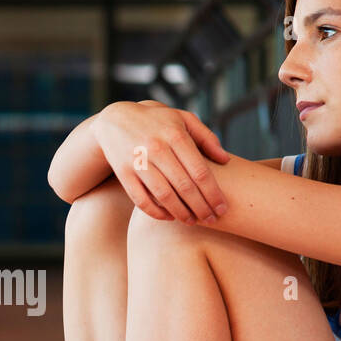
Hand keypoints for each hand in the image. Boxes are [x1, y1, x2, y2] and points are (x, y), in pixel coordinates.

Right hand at [90, 101, 231, 223]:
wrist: (115, 120)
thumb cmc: (157, 122)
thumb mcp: (182, 119)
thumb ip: (206, 137)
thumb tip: (225, 160)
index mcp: (175, 135)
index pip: (200, 172)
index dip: (213, 194)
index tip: (222, 208)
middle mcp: (157, 148)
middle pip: (185, 187)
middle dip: (201, 207)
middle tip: (211, 219)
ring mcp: (139, 162)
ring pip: (164, 196)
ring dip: (181, 213)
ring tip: (192, 221)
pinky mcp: (124, 173)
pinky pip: (142, 200)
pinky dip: (156, 212)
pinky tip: (169, 217)